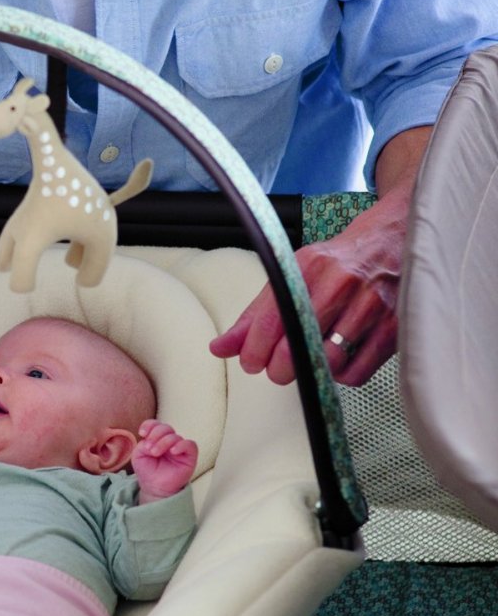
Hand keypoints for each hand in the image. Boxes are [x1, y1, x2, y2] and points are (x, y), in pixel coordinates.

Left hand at [132, 420, 197, 501]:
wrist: (154, 488)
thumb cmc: (147, 471)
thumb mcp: (138, 455)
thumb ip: (142, 444)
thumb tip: (152, 440)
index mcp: (157, 438)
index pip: (156, 424)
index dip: (149, 425)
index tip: (142, 433)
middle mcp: (170, 441)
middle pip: (166, 427)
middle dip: (156, 435)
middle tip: (149, 448)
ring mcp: (180, 448)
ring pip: (175, 436)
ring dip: (164, 442)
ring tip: (155, 453)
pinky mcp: (190, 456)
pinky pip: (190, 445)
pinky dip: (181, 445)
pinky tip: (172, 451)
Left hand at [209, 182, 412, 386]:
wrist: (392, 240)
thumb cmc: (337, 263)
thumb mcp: (293, 275)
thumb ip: (255, 315)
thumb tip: (220, 348)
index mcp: (310, 267)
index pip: (273, 317)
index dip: (256, 348)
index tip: (251, 363)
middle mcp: (341, 283)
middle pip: (301, 343)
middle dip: (280, 368)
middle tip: (277, 371)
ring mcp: (372, 304)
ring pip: (330, 361)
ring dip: (313, 372)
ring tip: (308, 364)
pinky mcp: (396, 325)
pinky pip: (359, 371)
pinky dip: (343, 376)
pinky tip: (338, 363)